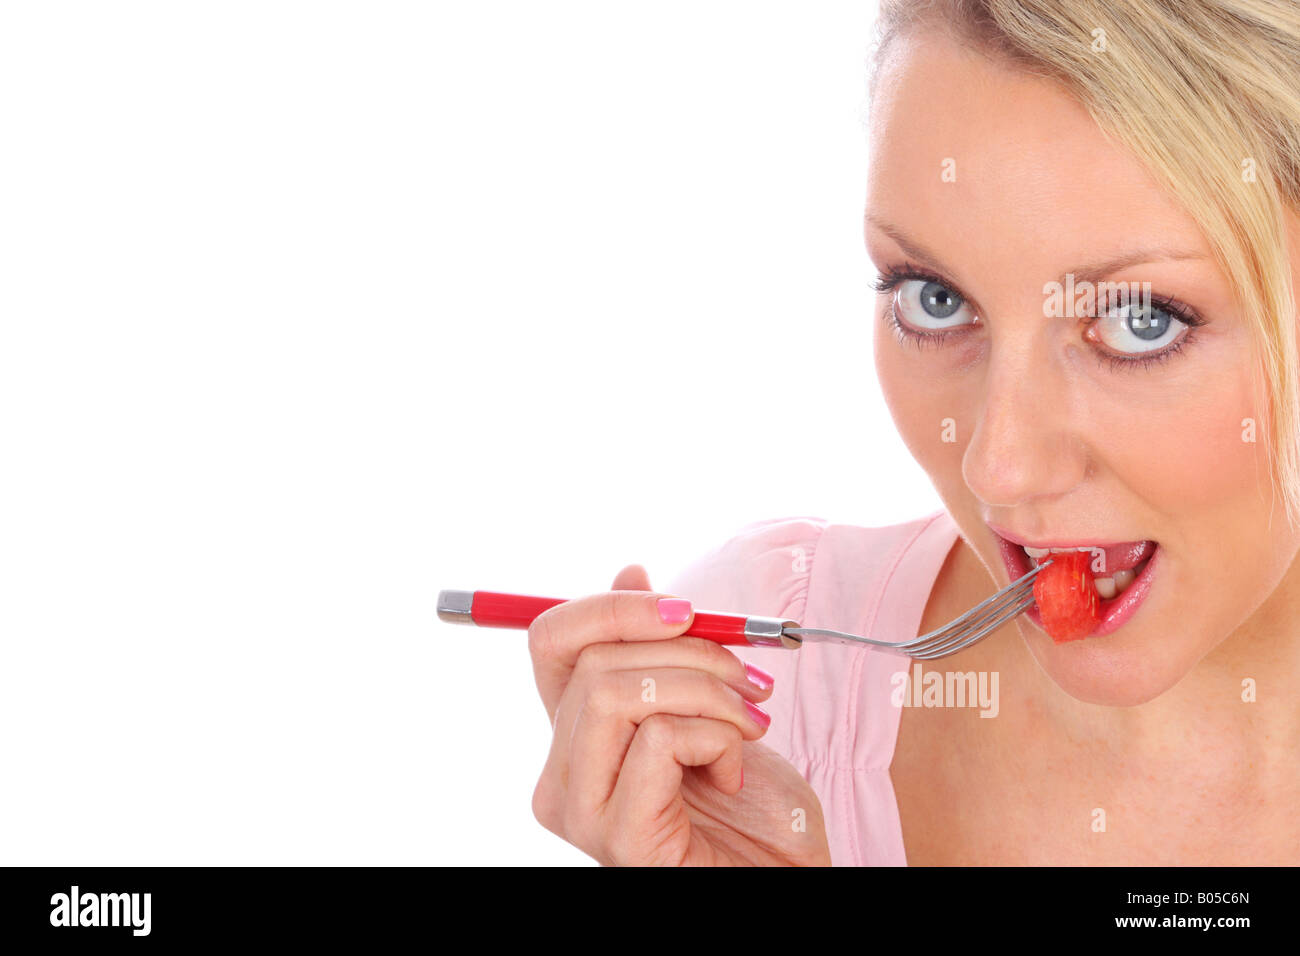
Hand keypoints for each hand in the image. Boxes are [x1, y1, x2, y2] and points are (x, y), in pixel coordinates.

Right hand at [528, 564, 830, 865]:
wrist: (784, 879)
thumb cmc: (749, 808)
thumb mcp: (704, 707)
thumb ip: (659, 651)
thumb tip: (630, 571)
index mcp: (571, 739)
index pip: (551, 641)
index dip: (614, 607)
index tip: (687, 610)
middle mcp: (559, 779)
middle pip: (593, 662)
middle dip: (690, 651)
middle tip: (750, 680)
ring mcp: (582, 813)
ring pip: (616, 692)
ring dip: (706, 692)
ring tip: (751, 725)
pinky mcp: (619, 838)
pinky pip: (658, 738)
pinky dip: (716, 739)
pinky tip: (734, 774)